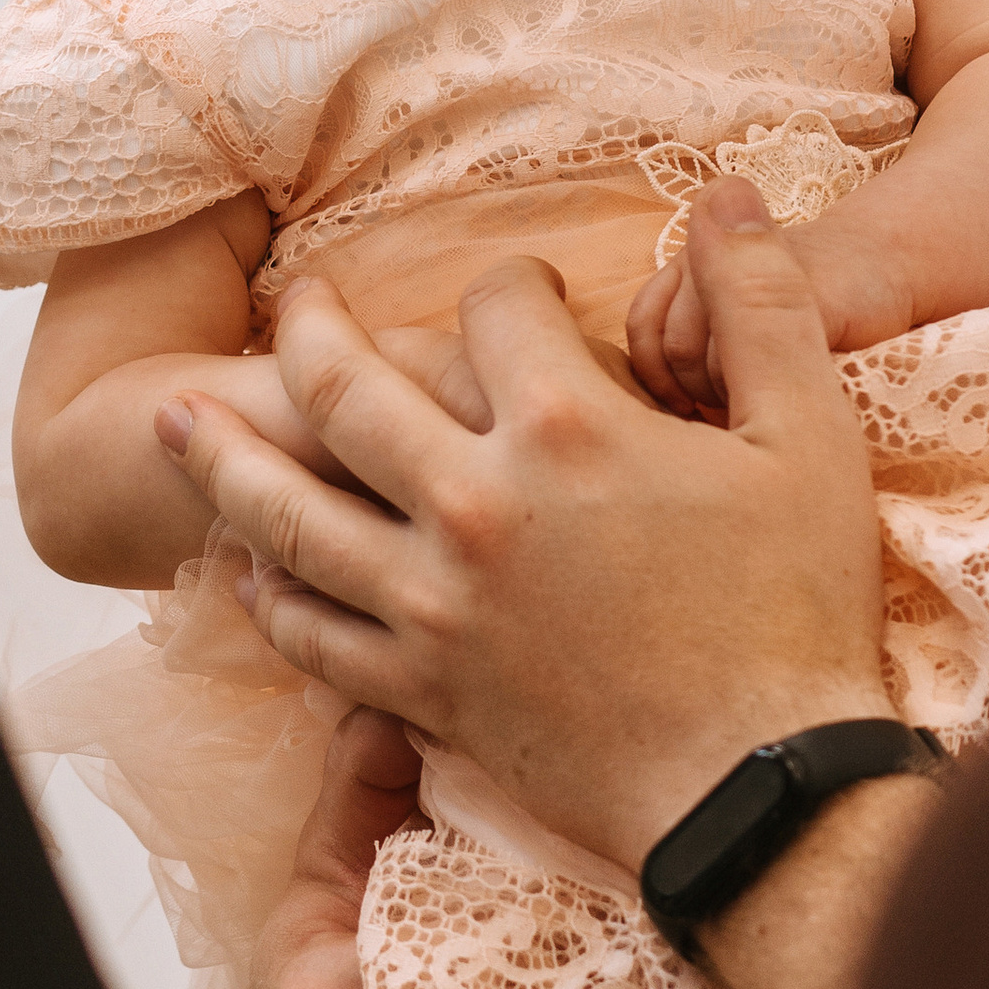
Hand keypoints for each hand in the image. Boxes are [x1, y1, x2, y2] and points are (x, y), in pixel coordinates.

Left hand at [156, 181, 893, 876]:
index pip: (494, 309)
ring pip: (290, 517)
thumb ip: (764, 303)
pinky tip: (250, 572)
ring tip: (178, 418)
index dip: (511, 283)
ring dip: (225, 457)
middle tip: (298, 300)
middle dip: (311, 330)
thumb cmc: (794, 614)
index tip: (524, 292)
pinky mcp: (422, 691)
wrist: (759, 794)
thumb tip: (730, 193)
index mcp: (564, 431)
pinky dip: (271, 599)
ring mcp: (433, 606)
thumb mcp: (809, 438)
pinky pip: (314, 638)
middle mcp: (473, 508)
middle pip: (345, 392)